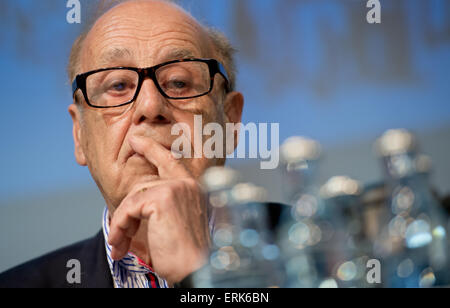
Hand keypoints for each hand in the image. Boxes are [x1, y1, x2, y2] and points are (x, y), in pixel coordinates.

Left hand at [107, 136, 210, 284]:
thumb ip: (164, 205)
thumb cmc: (187, 252)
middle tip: (116, 235)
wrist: (196, 268)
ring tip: (121, 246)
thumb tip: (137, 200)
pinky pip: (127, 208)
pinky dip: (119, 227)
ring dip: (122, 225)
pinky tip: (119, 245)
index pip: (170, 161)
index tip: (135, 140)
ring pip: (133, 198)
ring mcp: (175, 188)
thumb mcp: (177, 223)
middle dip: (125, 211)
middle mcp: (187, 184)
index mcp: (193, 188)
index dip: (151, 149)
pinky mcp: (162, 198)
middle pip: (143, 185)